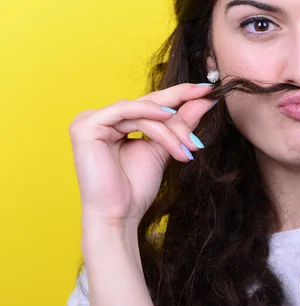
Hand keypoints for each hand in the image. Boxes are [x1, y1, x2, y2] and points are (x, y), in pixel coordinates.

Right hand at [68, 83, 214, 231]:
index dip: (180, 94)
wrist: (120, 216)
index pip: (151, 104)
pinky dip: (148, 114)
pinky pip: (125, 111)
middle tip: (207, 103)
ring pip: (142, 111)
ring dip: (170, 128)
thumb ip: (182, 122)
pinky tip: (168, 116)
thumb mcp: (166, 147)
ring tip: (189, 146)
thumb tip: (205, 100)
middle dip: (180, 112)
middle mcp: (101, 118)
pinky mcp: (85, 126)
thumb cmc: (136, 188)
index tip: (207, 90)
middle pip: (149, 105)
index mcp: (116, 123)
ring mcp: (90, 120)